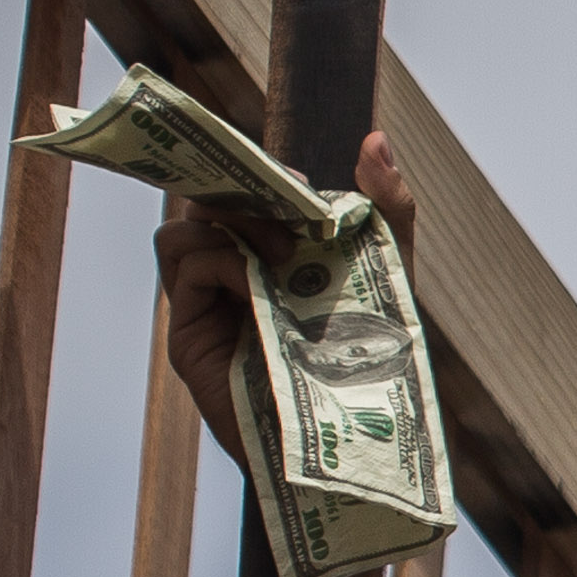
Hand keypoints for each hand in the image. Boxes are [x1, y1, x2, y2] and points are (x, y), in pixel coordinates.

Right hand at [158, 130, 416, 471]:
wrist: (352, 439)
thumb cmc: (373, 360)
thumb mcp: (391, 273)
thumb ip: (388, 208)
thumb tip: (373, 138)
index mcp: (275, 255)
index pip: (247, 193)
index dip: (263, 174)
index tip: (299, 178)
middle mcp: (235, 274)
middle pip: (209, 201)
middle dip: (244, 192)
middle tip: (293, 206)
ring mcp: (208, 303)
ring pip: (185, 228)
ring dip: (233, 226)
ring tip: (286, 256)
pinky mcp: (189, 333)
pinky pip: (185, 265)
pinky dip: (220, 260)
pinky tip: (259, 283)